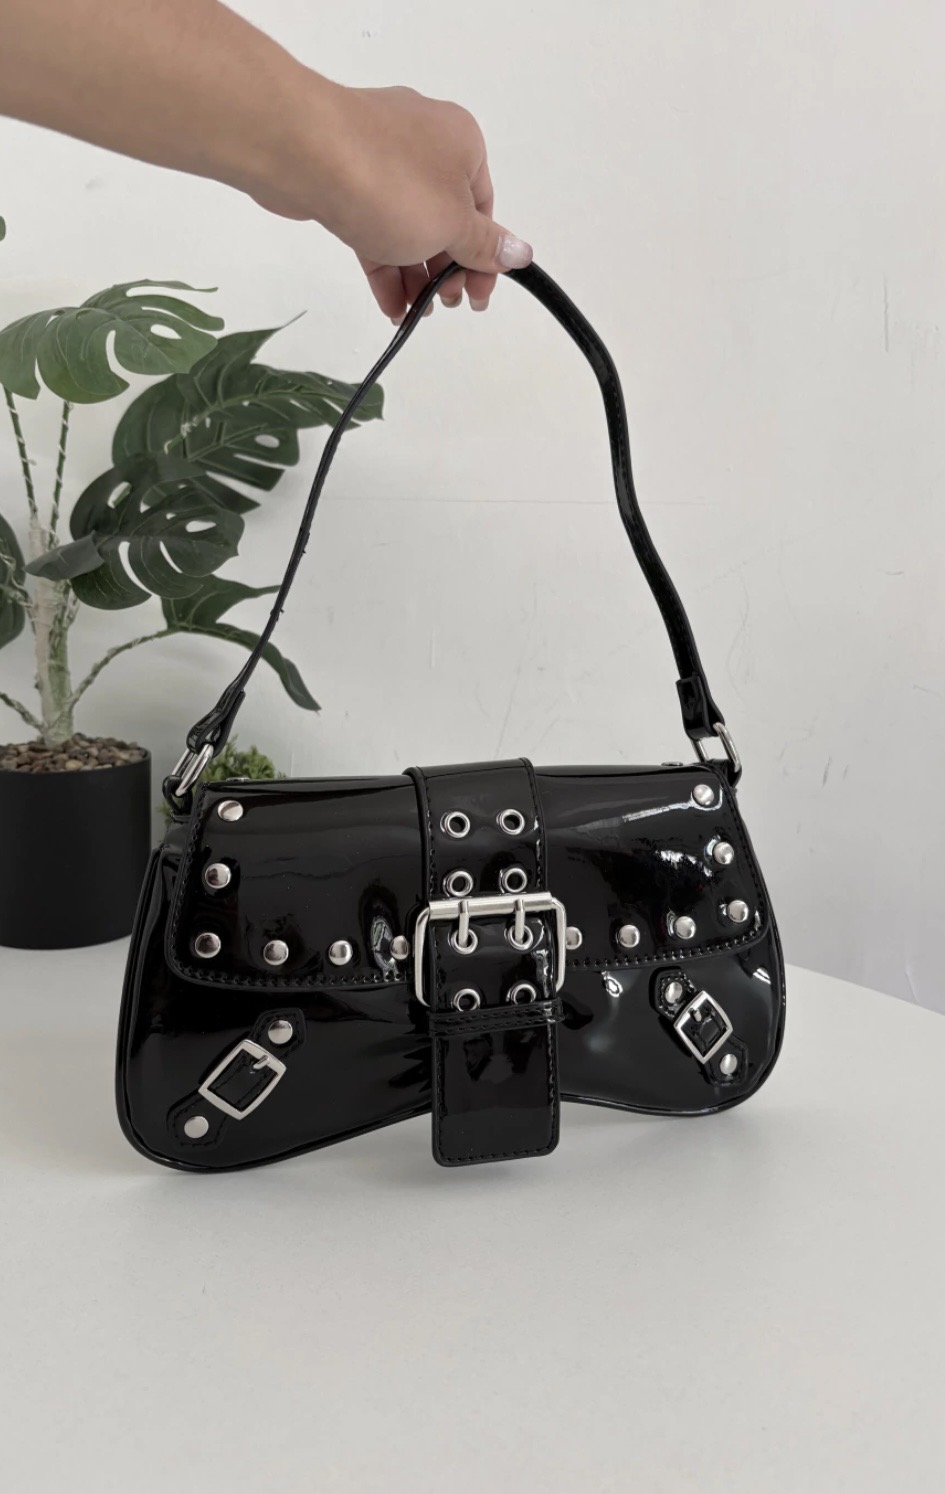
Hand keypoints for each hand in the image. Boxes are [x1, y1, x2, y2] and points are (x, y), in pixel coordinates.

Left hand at [250, 80, 532, 319]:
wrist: (304, 153)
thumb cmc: (392, 185)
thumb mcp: (451, 225)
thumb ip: (485, 245)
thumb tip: (522, 252)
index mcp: (463, 143)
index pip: (484, 209)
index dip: (484, 259)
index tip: (477, 299)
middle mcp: (425, 143)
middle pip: (446, 218)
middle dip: (446, 269)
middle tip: (446, 306)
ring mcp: (380, 157)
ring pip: (408, 225)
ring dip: (414, 274)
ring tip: (413, 313)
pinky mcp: (344, 176)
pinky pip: (374, 225)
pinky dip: (384, 263)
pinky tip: (389, 304)